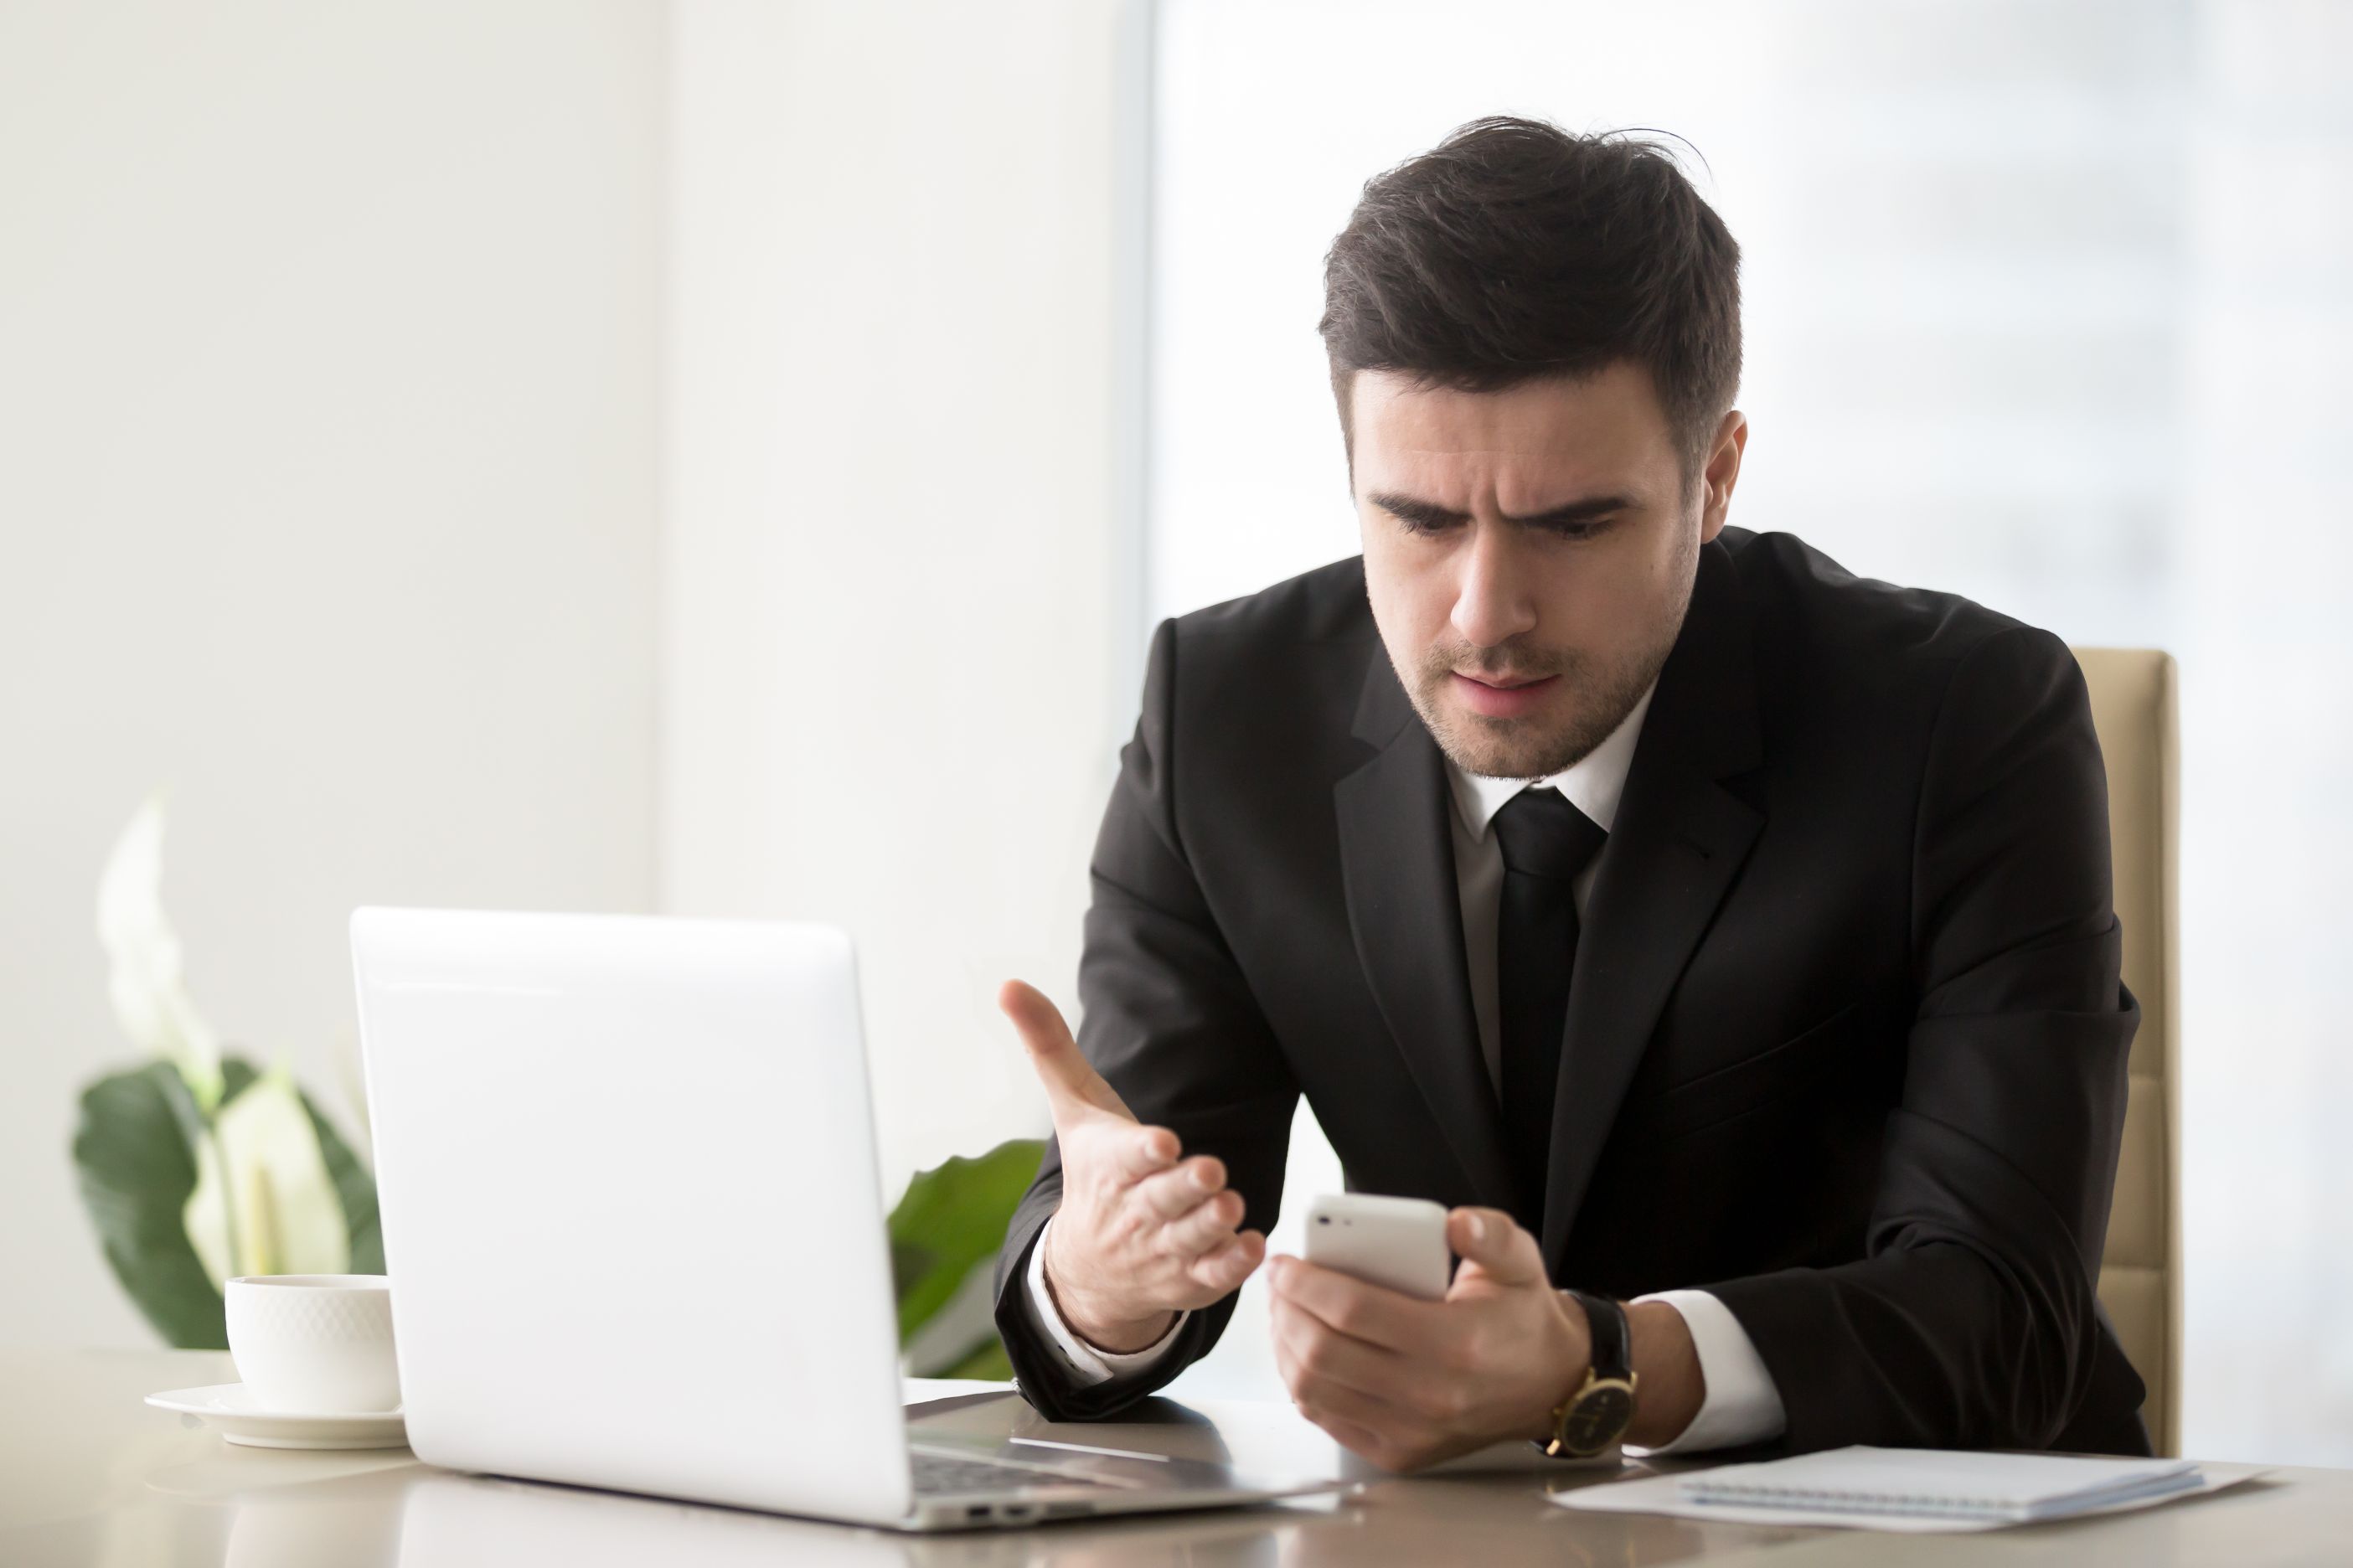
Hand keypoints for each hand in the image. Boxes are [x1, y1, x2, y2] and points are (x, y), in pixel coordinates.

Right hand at [1000, 980, 1265, 1350]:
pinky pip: (1213, 1277)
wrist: (1085, 1269)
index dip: (1143, 1152)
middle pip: (1162, 1200)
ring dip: (1212, 1225)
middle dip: (1186, 1187)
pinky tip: (1253, 1246)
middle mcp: (1136, 1211)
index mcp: (1110, 1168)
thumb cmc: (1092, 1172)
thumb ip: (1051, 1046)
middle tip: (1212, 1172)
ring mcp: (1163, 1248)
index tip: (1163, 1143)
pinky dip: (1233, 1265)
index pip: (1126, 1158)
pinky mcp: (1189, 1279)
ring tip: (1232, 1206)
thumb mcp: (1073, 1111)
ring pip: (1190, 1239)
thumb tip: (1009, 984)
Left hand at [1268, 1205, 1587, 1470]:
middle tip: (1276, 1283)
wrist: (1549, 1383)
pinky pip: (1328, 1419)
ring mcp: (1412, 1432)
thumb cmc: (1521, 1316)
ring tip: (1282, 1313)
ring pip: (1316, 1391)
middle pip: (1324, 1352)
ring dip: (1285, 1347)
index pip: (1354, 1312)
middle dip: (1284, 1311)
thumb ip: (1488, 1234)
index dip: (1306, 1284)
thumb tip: (1454, 1223)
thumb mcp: (1518, 1261)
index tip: (1284, 1263)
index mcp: (1456, 1343)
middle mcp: (1431, 1396)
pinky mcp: (1399, 1453)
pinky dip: (1302, 1383)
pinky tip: (1300, 1350)